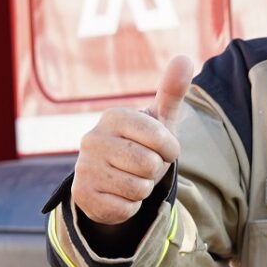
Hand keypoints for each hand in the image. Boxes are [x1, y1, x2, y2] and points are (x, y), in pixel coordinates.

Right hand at [72, 54, 191, 226]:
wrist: (111, 179)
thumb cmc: (141, 145)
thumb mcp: (159, 120)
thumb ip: (172, 90)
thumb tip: (184, 58)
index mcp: (113, 117)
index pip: (160, 138)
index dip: (169, 149)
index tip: (161, 148)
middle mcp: (92, 138)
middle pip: (149, 165)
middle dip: (155, 170)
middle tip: (143, 165)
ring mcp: (84, 167)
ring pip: (138, 188)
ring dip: (142, 189)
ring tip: (130, 178)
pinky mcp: (82, 195)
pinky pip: (125, 208)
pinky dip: (130, 206)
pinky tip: (118, 194)